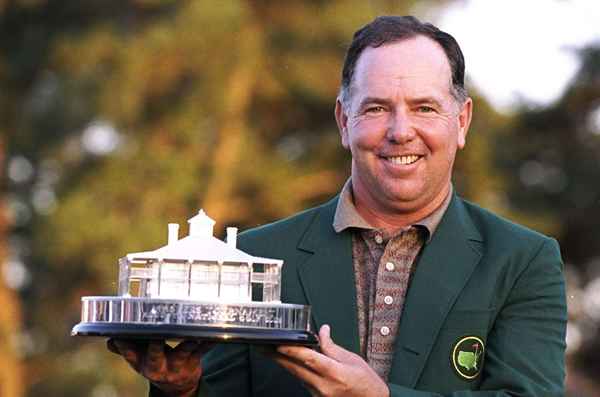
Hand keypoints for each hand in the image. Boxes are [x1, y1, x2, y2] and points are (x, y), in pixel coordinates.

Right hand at [107, 339, 212, 396]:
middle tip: (157, 334)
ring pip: (181, 353)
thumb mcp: (141, 360)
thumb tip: (110, 340)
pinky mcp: (192, 364)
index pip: (130, 353)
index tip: (119, 336)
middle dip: (155, 345)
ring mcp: (176, 366)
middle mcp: (157, 366)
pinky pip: (201, 352)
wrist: (176, 386)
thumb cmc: (157, 364)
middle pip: (155, 355)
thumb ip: (127, 349)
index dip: (124, 345)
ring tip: (192, 336)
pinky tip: (212, 336)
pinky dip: (207, 343)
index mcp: (142, 363)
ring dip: (187, 344)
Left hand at [274, 325, 388, 396]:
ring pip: (297, 375)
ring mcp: (319, 395)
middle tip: (263, 346)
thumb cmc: (366, 382)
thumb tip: (322, 331)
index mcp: (335, 373)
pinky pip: (303, 382)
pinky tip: (290, 362)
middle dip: (278, 356)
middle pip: (296, 369)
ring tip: (271, 351)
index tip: (278, 344)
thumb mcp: (352, 359)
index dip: (291, 350)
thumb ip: (332, 346)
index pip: (308, 359)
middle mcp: (324, 386)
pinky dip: (297, 371)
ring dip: (285, 363)